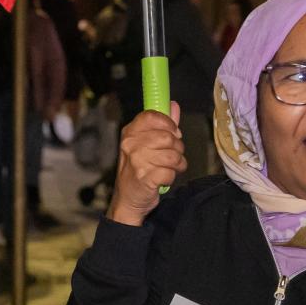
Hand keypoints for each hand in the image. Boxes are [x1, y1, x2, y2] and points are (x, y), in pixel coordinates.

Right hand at [107, 103, 186, 225]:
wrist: (127, 199)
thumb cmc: (138, 169)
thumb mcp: (145, 144)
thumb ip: (161, 124)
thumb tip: (172, 105)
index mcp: (130, 133)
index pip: (152, 116)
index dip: (168, 123)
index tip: (173, 132)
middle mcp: (131, 145)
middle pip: (168, 137)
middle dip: (177, 148)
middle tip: (172, 155)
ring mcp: (137, 162)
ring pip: (173, 156)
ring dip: (177, 164)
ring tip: (170, 167)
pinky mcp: (145, 178)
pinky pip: (171, 172)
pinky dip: (172, 177)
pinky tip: (165, 178)